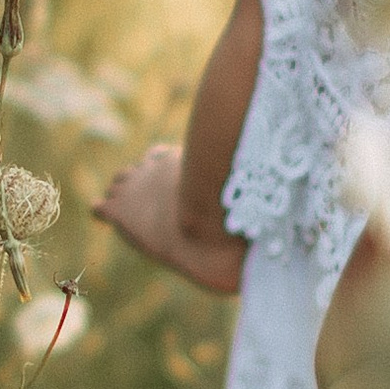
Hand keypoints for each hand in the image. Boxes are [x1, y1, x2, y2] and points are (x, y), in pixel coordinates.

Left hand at [93, 144, 245, 296]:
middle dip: (138, 183)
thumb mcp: (242, 194)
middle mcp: (152, 167)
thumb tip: (289, 188)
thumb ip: (251, 189)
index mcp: (178, 162)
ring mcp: (132, 188)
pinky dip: (102, 211)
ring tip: (128, 212)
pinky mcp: (119, 211)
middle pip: (135, 170)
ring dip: (122, 198)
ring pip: (117, 186)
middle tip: (147, 203)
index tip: (164, 179)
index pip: (158, 157)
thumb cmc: (230, 216)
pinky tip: (101, 215)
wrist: (206, 231)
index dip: (160, 169)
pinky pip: (101, 207)